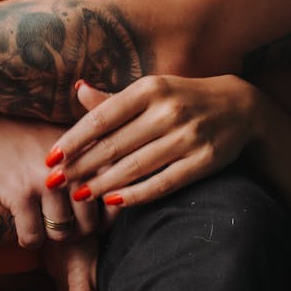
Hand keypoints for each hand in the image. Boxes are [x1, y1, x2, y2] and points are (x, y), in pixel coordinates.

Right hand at [0, 94, 98, 248]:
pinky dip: (28, 238)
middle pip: (89, 223)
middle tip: (63, 226)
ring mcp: (47, 182)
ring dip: (51, 234)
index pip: (110, 198)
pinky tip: (24, 229)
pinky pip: (33, 236)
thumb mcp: (70, 136)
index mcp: (90, 152)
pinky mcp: (20, 194)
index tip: (88, 218)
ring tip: (43, 225)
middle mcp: (74, 167)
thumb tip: (115, 194)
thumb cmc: (32, 134)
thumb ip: (95, 159)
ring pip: (61, 231)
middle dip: (76, 231)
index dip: (103, 216)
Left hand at [45, 73, 260, 207]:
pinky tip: (114, 202)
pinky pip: (163, 183)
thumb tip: (77, 90)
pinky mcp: (203, 161)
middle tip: (56, 182)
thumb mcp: (151, 91)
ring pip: (135, 166)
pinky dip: (136, 195)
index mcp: (150, 88)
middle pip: (115, 145)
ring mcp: (187, 136)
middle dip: (81, 166)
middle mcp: (168, 110)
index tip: (51, 158)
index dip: (74, 139)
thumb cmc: (182, 99)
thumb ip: (114, 98)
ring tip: (78, 194)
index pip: (102, 117)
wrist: (239, 108)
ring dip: (102, 184)